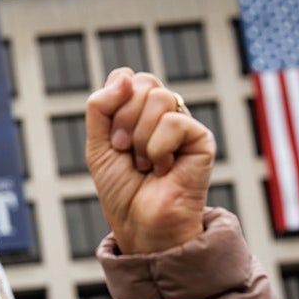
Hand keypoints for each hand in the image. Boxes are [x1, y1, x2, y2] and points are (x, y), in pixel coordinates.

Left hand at [85, 68, 214, 253]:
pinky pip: (174, 122)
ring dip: (141, 138)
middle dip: (124, 121)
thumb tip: (125, 76)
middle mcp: (164, 113)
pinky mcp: (201, 139)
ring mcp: (183, 124)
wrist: (139, 222)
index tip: (112, 138)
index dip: (114, 103)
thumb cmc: (121, 189)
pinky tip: (164, 169)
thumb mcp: (97, 145)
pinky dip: (159, 149)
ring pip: (160, 98)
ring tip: (145, 163)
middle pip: (143, 83)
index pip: (127, 78)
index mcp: (139, 111)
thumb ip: (100, 106)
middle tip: (126, 152)